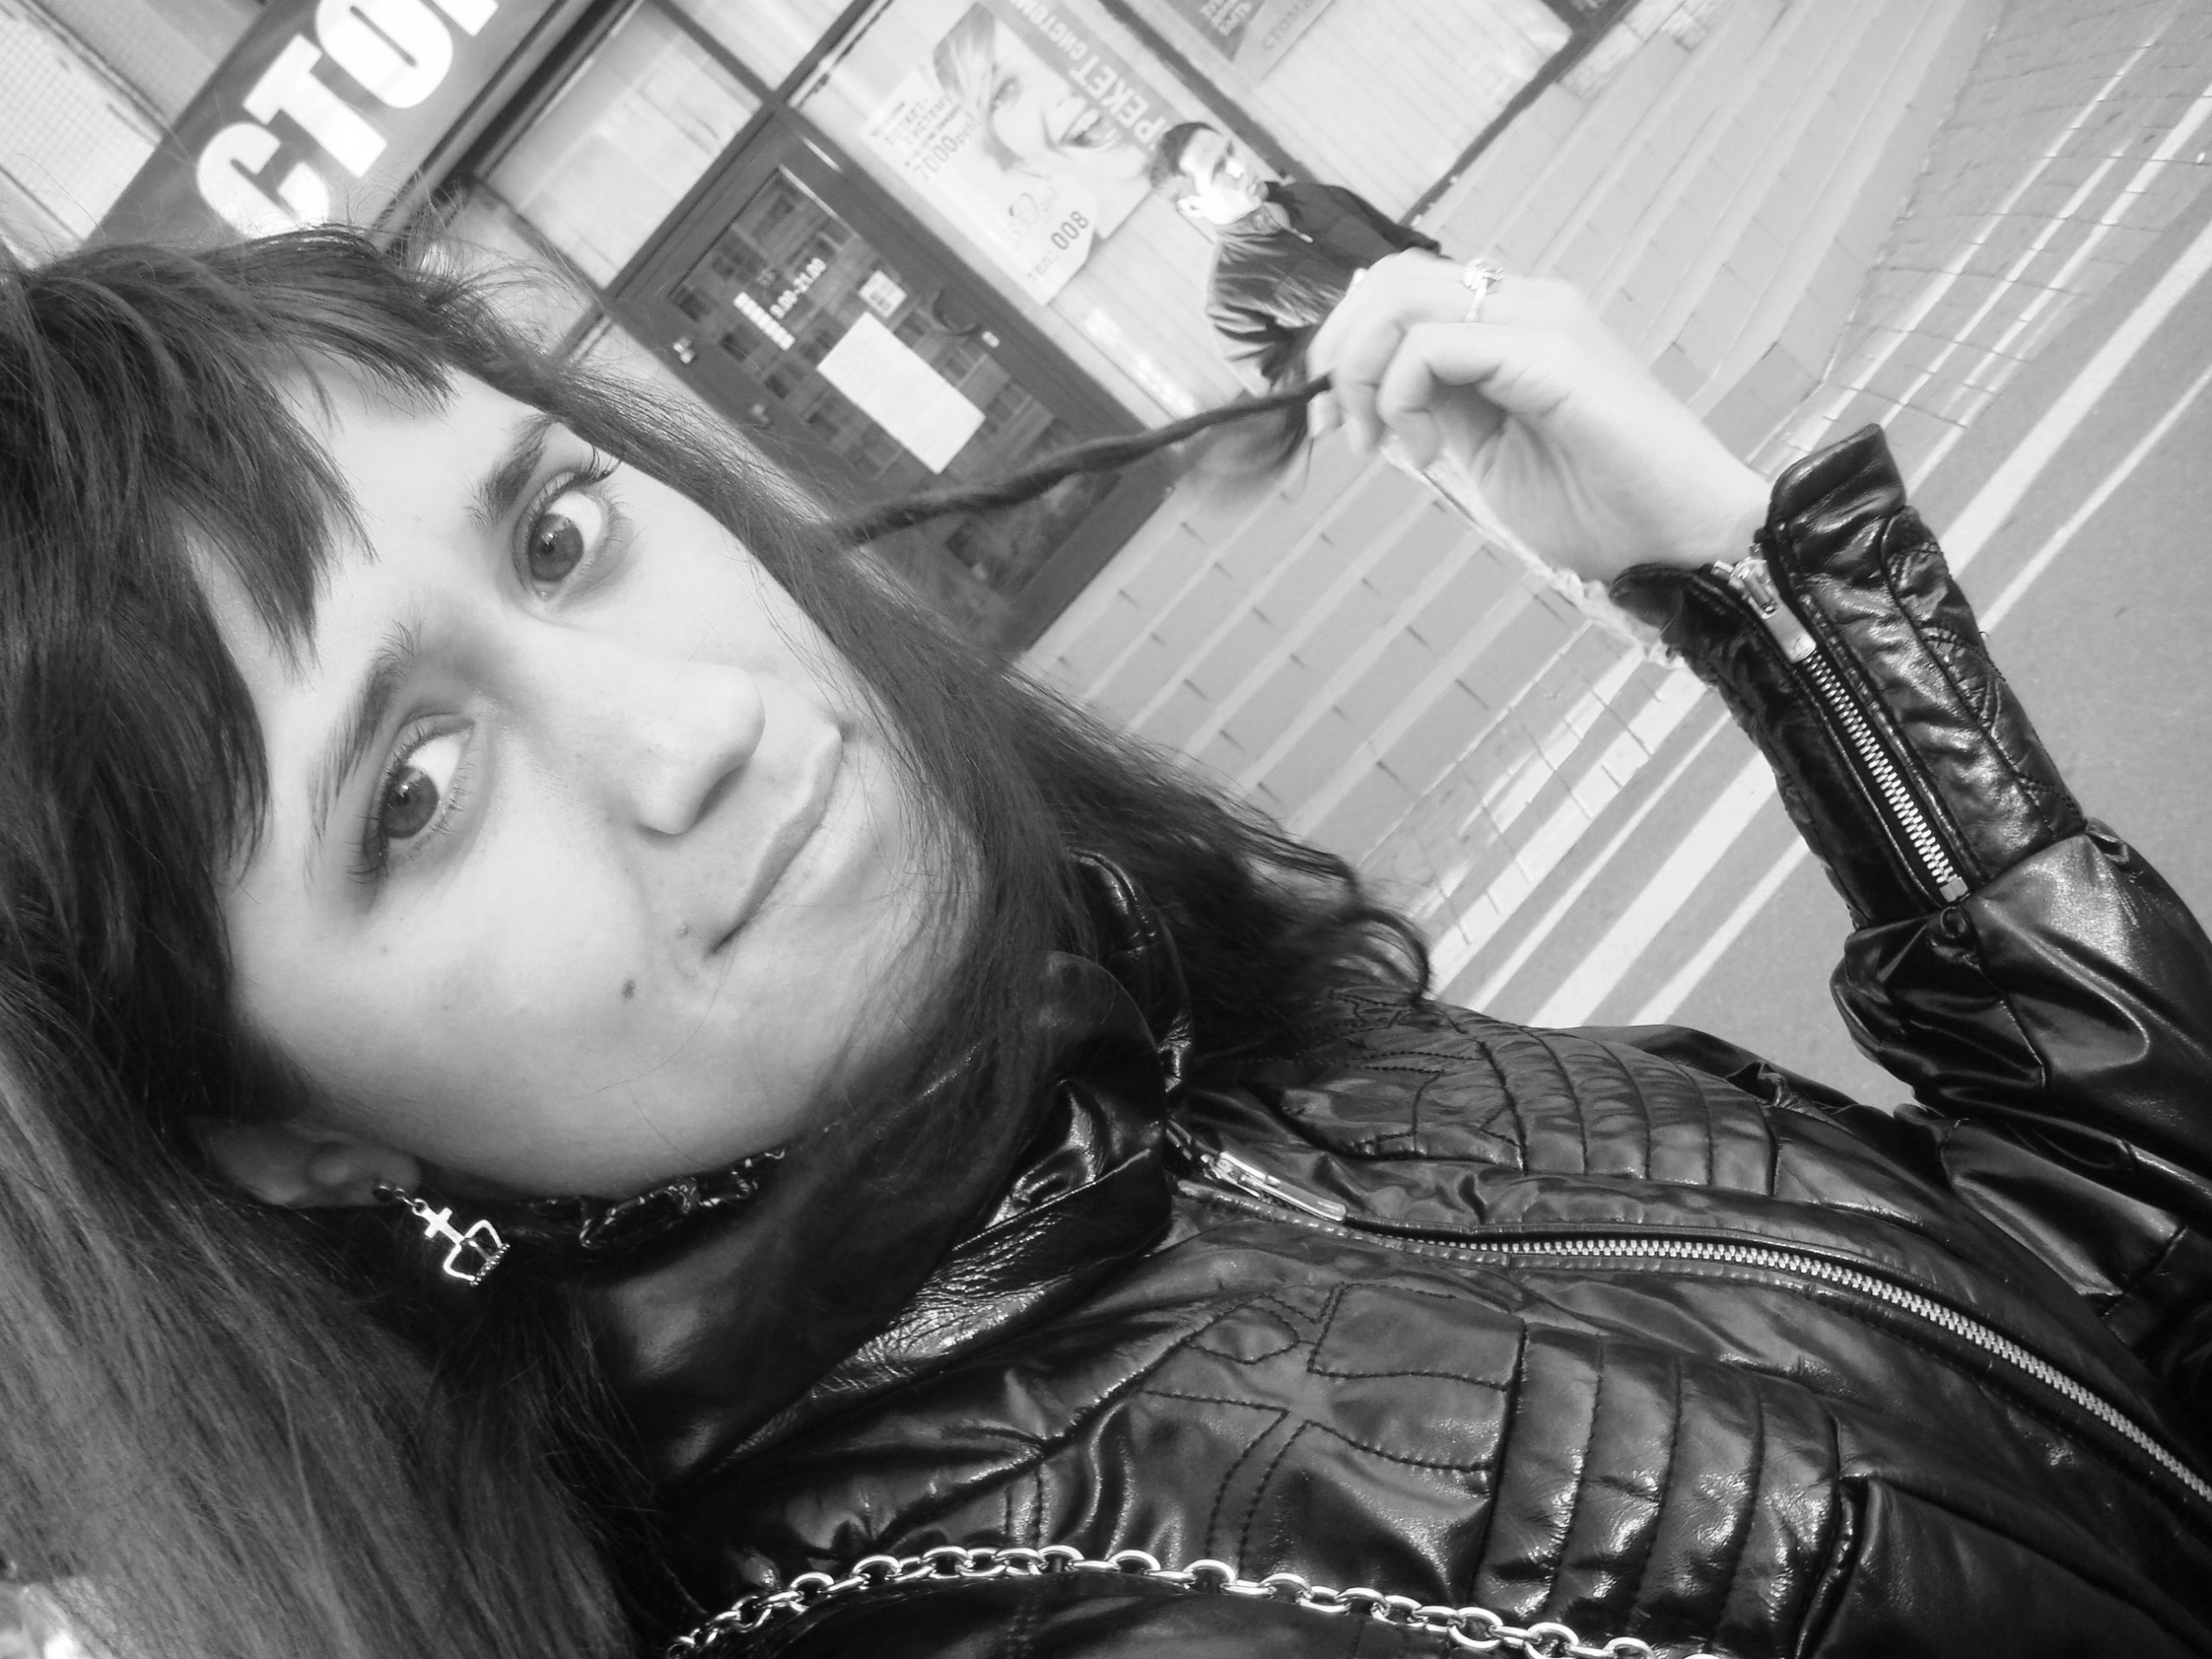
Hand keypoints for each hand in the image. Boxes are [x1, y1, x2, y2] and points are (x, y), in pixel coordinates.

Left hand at [1307, 255, 1769, 584]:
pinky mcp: (1553, 353)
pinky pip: (1436, 343)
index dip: (1344, 345)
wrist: (1682, 542)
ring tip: (1379, 442)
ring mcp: (1544, 320)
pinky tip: (1428, 454)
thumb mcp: (1488, 454)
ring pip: (1403, 297)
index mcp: (1515, 323)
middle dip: (1337, 353)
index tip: (1327, 420)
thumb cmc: (1601, 509)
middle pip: (1390, 279)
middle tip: (1337, 428)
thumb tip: (1373, 400)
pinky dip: (1402, 396)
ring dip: (1361, 372)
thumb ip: (1439, 411)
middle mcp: (1530, 302)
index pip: (1402, 290)